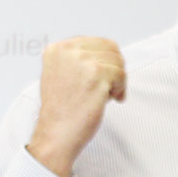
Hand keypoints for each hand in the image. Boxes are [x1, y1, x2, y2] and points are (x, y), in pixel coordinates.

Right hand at [27, 37, 125, 176]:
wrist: (56, 134)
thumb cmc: (62, 110)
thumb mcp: (60, 74)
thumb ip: (78, 59)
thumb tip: (109, 51)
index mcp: (58, 48)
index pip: (98, 42)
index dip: (106, 62)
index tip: (101, 79)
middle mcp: (68, 51)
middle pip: (111, 49)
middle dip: (113, 70)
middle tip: (106, 89)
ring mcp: (82, 62)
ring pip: (118, 62)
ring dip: (117, 81)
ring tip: (104, 96)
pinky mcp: (96, 75)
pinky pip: (122, 75)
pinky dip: (120, 90)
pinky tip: (109, 100)